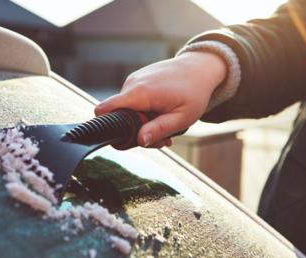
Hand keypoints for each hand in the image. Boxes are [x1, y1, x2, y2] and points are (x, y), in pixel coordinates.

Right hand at [95, 51, 226, 147]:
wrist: (200, 68)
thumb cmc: (194, 93)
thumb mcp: (182, 118)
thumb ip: (159, 130)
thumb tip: (139, 141)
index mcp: (140, 93)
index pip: (104, 110)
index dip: (109, 128)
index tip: (130, 138)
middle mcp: (132, 84)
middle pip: (118, 116)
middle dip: (137, 131)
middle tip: (163, 137)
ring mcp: (133, 80)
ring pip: (126, 111)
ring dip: (143, 122)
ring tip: (166, 121)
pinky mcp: (137, 80)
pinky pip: (133, 102)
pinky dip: (145, 111)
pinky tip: (162, 112)